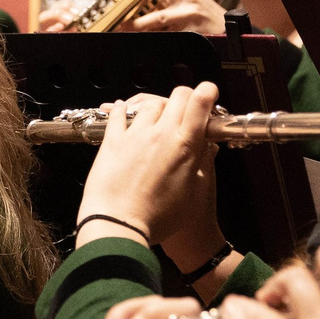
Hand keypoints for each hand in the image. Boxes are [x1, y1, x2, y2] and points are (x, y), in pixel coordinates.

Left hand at [75, 82, 222, 262]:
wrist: (119, 225)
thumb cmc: (159, 219)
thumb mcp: (196, 194)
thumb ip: (204, 165)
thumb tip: (207, 147)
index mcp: (186, 146)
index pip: (200, 103)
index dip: (207, 92)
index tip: (207, 93)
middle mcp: (162, 134)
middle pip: (176, 96)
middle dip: (183, 97)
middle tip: (182, 108)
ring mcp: (135, 135)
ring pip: (148, 103)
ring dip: (154, 106)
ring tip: (154, 117)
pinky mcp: (112, 142)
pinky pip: (117, 114)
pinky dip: (121, 109)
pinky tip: (122, 110)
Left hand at [120, 0, 224, 35]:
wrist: (231, 33)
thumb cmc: (206, 17)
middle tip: (125, 0)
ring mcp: (188, 14)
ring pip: (156, 16)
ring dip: (135, 24)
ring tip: (126, 28)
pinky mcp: (190, 33)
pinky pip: (164, 37)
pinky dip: (149, 40)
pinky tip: (141, 41)